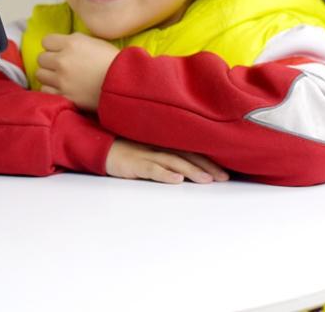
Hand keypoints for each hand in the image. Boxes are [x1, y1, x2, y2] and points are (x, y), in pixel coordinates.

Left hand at [36, 32, 118, 110]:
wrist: (124, 85)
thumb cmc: (114, 61)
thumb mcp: (95, 42)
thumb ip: (75, 41)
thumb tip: (63, 44)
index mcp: (72, 43)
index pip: (46, 41)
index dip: (53, 46)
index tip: (60, 51)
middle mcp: (63, 60)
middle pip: (41, 58)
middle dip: (50, 61)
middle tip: (61, 66)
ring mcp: (62, 79)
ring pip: (40, 74)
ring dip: (49, 76)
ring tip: (60, 78)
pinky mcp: (64, 96)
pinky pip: (45, 90)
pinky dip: (52, 90)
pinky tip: (62, 89)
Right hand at [105, 139, 229, 184]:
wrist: (98, 147)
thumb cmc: (126, 152)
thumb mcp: (149, 151)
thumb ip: (167, 156)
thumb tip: (188, 170)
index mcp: (163, 143)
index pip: (191, 151)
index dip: (209, 161)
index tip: (225, 173)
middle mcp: (157, 146)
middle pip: (187, 155)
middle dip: (207, 167)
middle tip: (224, 178)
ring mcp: (145, 154)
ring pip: (173, 161)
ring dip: (191, 170)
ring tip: (206, 180)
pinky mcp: (133, 163)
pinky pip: (151, 168)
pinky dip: (164, 174)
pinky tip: (176, 180)